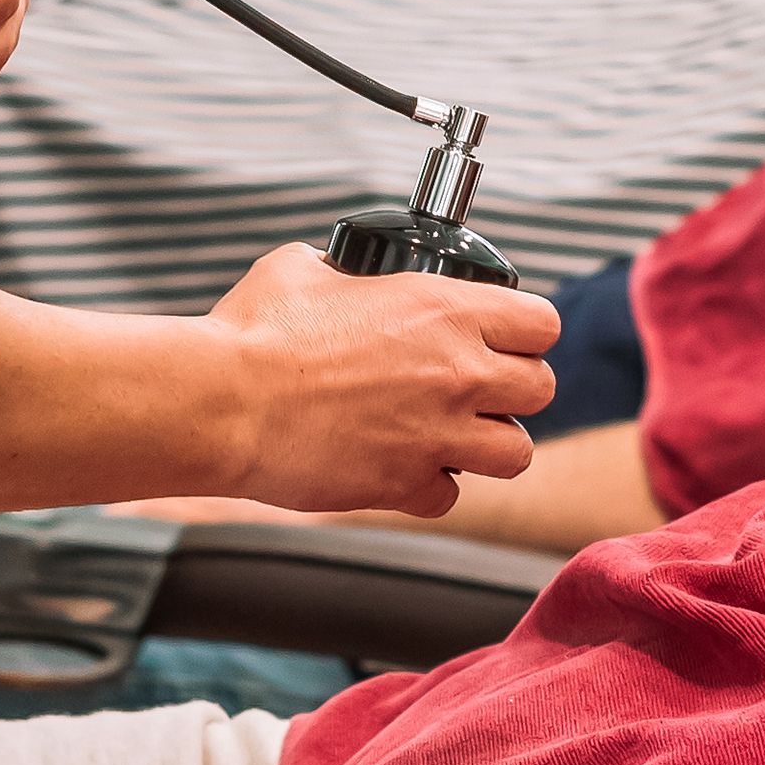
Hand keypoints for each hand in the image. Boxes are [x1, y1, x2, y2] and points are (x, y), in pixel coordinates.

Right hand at [203, 244, 558, 518]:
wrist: (224, 402)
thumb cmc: (255, 333)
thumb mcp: (301, 268)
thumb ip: (340, 270)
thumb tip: (334, 272)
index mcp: (443, 309)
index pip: (540, 323)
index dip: (525, 331)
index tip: (504, 338)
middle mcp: (456, 372)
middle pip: (541, 389)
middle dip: (513, 389)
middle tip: (476, 388)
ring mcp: (436, 434)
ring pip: (516, 453)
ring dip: (488, 443)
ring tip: (450, 434)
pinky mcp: (404, 485)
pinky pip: (449, 496)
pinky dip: (430, 487)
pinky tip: (399, 467)